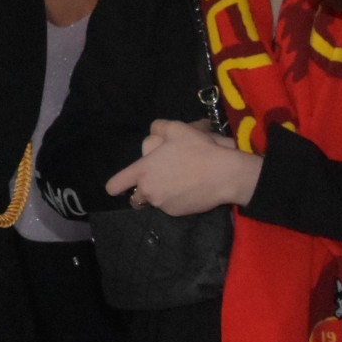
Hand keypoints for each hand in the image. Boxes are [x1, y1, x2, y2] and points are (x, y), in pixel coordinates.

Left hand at [105, 119, 260, 215]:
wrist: (225, 174)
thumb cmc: (198, 149)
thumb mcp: (177, 128)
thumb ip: (158, 129)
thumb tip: (153, 133)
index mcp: (143, 171)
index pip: (116, 185)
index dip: (115, 185)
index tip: (118, 187)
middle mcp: (148, 191)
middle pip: (137, 194)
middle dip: (146, 187)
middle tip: (162, 176)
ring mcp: (162, 205)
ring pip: (155, 199)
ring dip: (161, 192)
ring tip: (180, 178)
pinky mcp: (178, 213)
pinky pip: (170, 205)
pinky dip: (175, 199)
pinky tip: (189, 187)